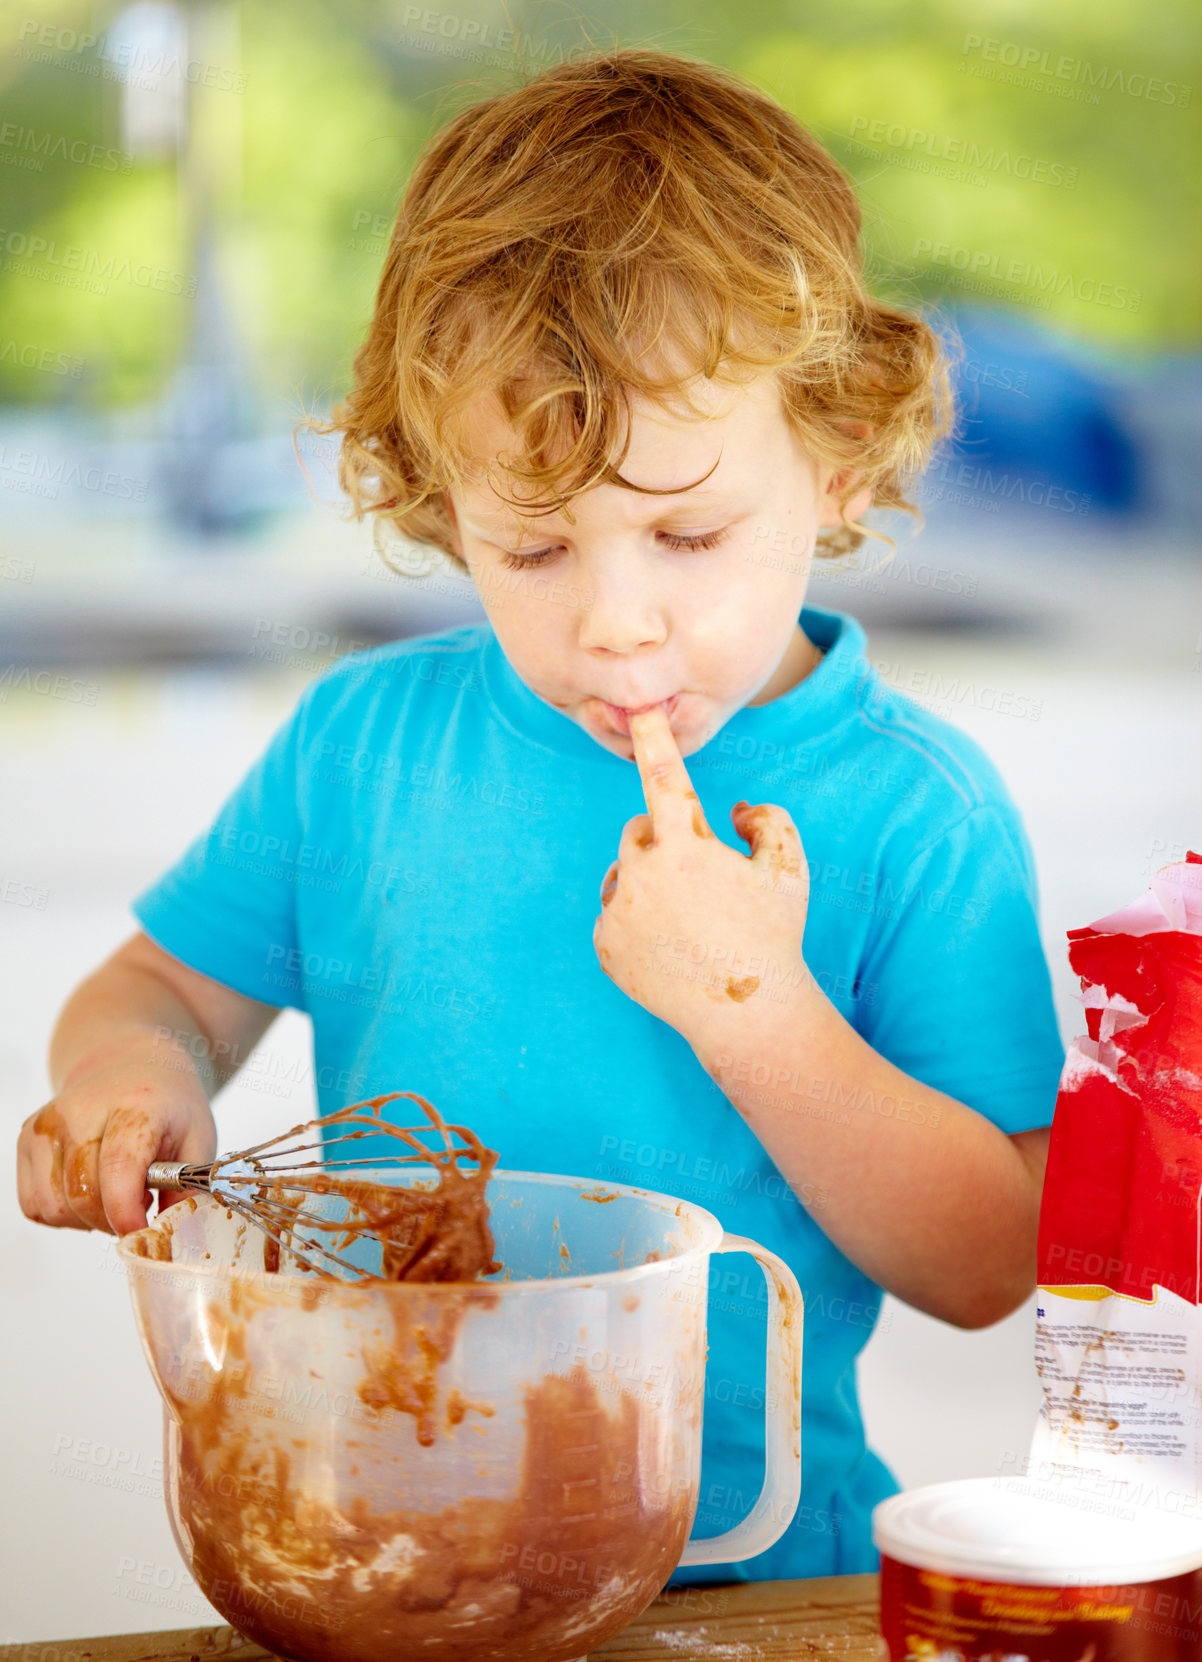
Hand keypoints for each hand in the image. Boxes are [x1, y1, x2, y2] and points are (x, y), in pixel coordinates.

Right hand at [16, 1045, 216, 1235]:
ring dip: (86, 1219)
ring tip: (115, 1195)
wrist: (131, 1066)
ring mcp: (46, 1125)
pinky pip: (34, 1204)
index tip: (142, 1232)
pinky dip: (62, 1214)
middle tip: (140, 1206)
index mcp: (134, 1105)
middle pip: (82, 1196)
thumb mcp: (197, 1138)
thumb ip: (187, 1187)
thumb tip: (172, 1235)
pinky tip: (89, 1192)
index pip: (117, 1167)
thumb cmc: (167, 1105)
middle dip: (113, 1219)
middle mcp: (80, 1111)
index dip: (126, 1212)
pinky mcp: (26, 1140)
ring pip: (54, 1207)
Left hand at [592, 705, 811, 1044]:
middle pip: (639, 832)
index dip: (653, 736)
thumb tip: (736, 811)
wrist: (746, 1014)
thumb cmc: (772, 935)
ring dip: (648, 881)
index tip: (638, 706)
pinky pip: (613, 912)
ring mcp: (619, 911)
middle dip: (665, 843)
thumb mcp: (790, 869)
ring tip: (688, 920)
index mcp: (686, 846)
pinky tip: (670, 945)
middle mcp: (642, 873)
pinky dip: (635, 919)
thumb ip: (768, 821)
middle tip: (702, 880)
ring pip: (623, 873)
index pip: (664, 775)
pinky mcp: (605, 945)